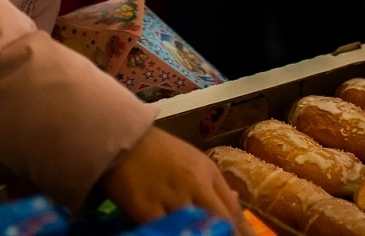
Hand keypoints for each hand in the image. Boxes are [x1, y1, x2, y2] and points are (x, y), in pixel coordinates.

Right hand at [99, 127, 249, 233]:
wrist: (122, 138)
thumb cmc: (159, 149)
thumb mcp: (194, 160)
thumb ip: (215, 183)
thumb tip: (234, 202)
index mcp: (207, 173)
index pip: (232, 210)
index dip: (241, 231)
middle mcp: (194, 185)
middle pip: (221, 221)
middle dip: (225, 234)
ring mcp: (171, 199)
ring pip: (195, 230)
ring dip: (199, 234)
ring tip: (196, 234)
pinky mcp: (146, 210)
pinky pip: (166, 232)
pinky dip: (173, 233)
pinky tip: (175, 233)